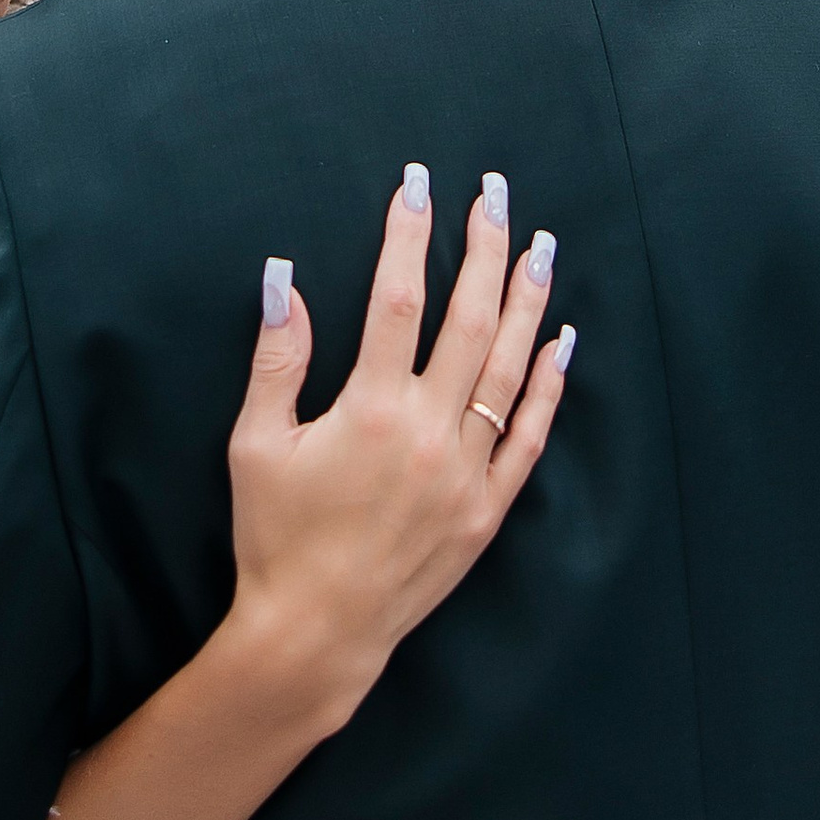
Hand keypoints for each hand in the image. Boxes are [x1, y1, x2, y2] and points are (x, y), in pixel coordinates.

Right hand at [220, 166, 573, 743]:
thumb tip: (283, 276)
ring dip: (529, 303)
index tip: (417, 186)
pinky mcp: (486, 511)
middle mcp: (431, 435)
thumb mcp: (257, 444)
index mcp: (372, 411)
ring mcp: (467, 475)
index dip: (409, 236)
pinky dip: (550, 388)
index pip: (398, 300)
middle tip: (495, 192)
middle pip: (470, 320)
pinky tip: (562, 344)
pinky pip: (528, 438)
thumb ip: (277, 358)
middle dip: (485, 248)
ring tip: (542, 246)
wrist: (315, 634)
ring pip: (510, 371)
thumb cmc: (275, 537)